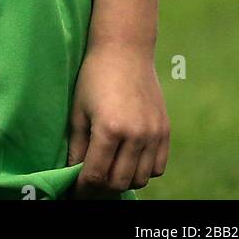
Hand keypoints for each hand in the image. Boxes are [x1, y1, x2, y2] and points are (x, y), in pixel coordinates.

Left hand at [66, 42, 169, 197]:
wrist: (125, 49)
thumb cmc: (95, 76)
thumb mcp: (79, 110)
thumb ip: (77, 146)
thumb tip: (73, 174)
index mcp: (109, 129)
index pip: (95, 175)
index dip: (83, 187)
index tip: (76, 189)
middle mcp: (135, 134)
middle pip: (119, 181)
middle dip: (102, 187)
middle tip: (91, 182)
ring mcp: (153, 133)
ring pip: (140, 178)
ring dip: (123, 180)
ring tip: (110, 171)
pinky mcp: (164, 130)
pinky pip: (158, 166)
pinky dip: (144, 171)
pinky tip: (130, 162)